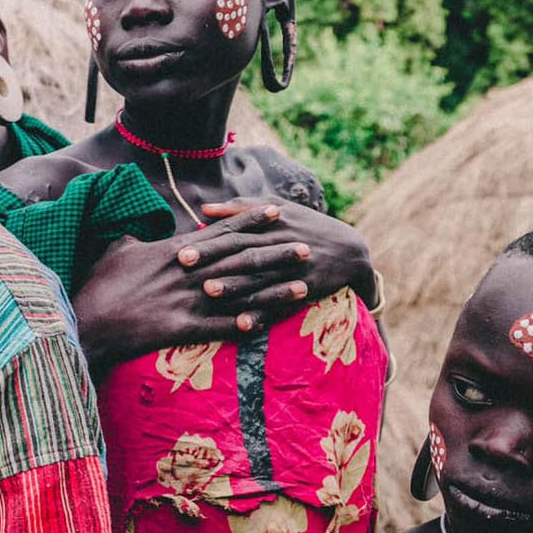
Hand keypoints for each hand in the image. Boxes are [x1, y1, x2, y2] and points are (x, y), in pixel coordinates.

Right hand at [72, 205, 288, 363]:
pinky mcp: (181, 328)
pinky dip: (244, 326)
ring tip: (302, 286)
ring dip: (273, 291)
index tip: (276, 212)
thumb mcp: (115, 250)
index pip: (221, 232)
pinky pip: (219, 327)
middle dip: (275, 253)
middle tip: (306, 247)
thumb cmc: (97, 283)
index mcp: (174, 250)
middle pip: (240, 259)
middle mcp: (187, 272)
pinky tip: (268, 324)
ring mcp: (186, 300)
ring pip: (240, 293)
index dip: (251, 221)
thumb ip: (135, 237)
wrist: (87, 318)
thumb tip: (138, 229)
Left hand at [186, 199, 376, 321]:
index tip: (181, 250)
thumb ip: (240, 208)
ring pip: (260, 278)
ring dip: (235, 285)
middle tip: (185, 266)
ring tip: (209, 291)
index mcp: (271, 225)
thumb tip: (204, 209)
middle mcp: (281, 245)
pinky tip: (242, 323)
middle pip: (243, 253)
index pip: (234, 233)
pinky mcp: (305, 289)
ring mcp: (294, 269)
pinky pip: (280, 303)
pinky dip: (263, 313)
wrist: (352, 251)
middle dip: (214, 260)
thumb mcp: (278, 209)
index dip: (208, 242)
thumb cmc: (305, 226)